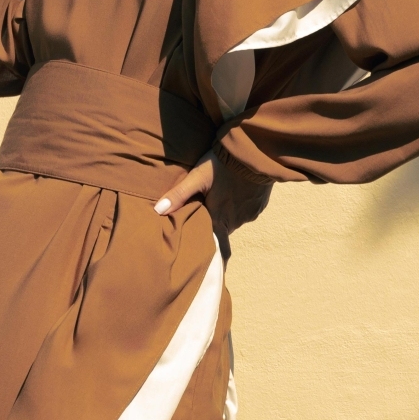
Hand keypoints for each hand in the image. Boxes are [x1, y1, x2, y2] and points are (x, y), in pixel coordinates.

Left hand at [154, 150, 271, 256]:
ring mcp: (250, 213)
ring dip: (227, 213)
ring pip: (234, 219)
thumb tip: (157, 211)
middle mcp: (236, 221)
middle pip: (221, 230)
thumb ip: (178, 195)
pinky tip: (236, 190)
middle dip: (213, 225)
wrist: (256, 151)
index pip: (217, 248)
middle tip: (204, 215)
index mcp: (219, 219)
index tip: (209, 268)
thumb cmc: (223, 164)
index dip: (212, 257)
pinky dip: (240, 204)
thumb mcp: (197, 176)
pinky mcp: (260, 204)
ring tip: (220, 198)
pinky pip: (247, 210)